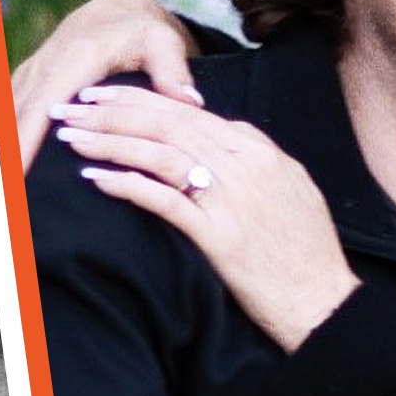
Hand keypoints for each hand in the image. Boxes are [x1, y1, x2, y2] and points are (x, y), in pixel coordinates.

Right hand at [11, 0, 204, 170]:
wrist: (114, 13)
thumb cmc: (143, 32)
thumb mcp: (163, 44)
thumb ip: (175, 72)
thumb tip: (191, 103)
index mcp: (73, 60)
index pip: (41, 106)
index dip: (25, 141)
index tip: (13, 174)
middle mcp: (44, 66)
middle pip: (13, 116)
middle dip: (2, 156)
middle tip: (0, 203)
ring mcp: (31, 75)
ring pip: (4, 116)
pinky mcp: (26, 84)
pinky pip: (7, 115)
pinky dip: (2, 142)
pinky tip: (2, 174)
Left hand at [56, 84, 358, 351]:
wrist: (324, 301)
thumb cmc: (306, 252)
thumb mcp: (292, 189)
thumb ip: (256, 156)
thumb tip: (223, 130)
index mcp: (261, 151)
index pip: (189, 111)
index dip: (141, 98)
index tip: (103, 94)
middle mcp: (246, 165)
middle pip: (167, 123)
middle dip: (114, 110)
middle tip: (71, 106)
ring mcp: (233, 199)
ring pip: (160, 153)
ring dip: (110, 141)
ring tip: (71, 137)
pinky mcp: (219, 236)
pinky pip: (164, 200)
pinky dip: (126, 185)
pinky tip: (95, 178)